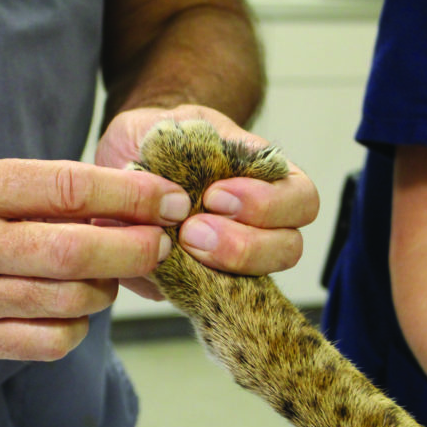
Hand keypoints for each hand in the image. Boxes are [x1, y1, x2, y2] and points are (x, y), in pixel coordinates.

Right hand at [0, 153, 190, 359]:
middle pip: (76, 253)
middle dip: (135, 249)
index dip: (129, 196)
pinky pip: (50, 342)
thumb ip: (35, 189)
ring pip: (70, 301)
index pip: (67, 188)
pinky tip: (71, 308)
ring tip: (107, 272)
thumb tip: (120, 204)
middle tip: (162, 243)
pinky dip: (77, 325)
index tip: (166, 200)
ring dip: (106, 287)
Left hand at [95, 105, 319, 299]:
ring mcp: (237, 259)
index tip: (214, 195)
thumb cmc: (153, 142)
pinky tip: (166, 267)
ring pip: (260, 280)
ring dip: (221, 269)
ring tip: (181, 246)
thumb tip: (173, 183)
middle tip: (193, 231)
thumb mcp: (161, 127)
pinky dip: (193, 288)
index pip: (301, 198)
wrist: (125, 170)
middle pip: (289, 248)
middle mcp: (263, 223)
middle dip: (243, 244)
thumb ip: (171, 144)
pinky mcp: (206, 285)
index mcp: (266, 178)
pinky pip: (215, 299)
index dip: (266, 203)